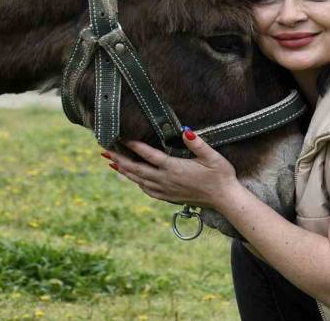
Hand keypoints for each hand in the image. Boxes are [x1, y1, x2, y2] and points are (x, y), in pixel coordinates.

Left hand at [104, 129, 242, 209]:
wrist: (224, 199)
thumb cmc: (221, 175)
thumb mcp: (212, 156)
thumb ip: (197, 144)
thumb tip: (185, 130)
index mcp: (174, 168)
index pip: (149, 155)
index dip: (134, 146)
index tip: (122, 138)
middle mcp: (166, 180)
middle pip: (137, 169)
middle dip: (120, 159)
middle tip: (105, 151)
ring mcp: (166, 190)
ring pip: (139, 180)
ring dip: (124, 171)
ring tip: (112, 163)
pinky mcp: (169, 197)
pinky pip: (147, 190)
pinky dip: (137, 182)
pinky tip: (133, 178)